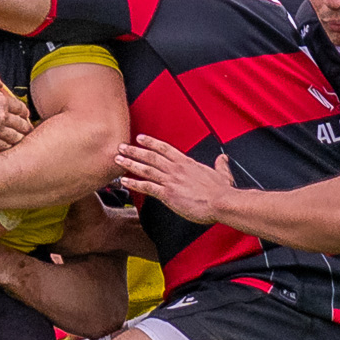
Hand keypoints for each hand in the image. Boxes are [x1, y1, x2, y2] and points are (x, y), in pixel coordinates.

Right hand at [0, 65, 29, 153]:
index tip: (24, 116)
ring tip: (19, 138)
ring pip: (16, 138)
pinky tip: (7, 145)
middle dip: (25, 126)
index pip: (21, 108)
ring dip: (19, 137)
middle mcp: (1, 117)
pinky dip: (8, 146)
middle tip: (25, 129)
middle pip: (22, 125)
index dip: (24, 112)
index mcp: (1, 101)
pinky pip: (5, 147)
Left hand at [116, 135, 237, 225]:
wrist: (222, 202)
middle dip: (134, 151)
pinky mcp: (168, 194)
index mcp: (187, 163)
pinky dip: (134, 184)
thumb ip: (220, 165)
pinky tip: (123, 182)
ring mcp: (171, 181)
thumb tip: (222, 160)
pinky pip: (147, 187)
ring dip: (130, 164)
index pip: (165, 149)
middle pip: (151, 156)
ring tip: (117, 159)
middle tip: (121, 146)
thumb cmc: (222, 192)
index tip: (140, 138)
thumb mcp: (222, 174)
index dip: (151, 142)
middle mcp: (176, 169)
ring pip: (146, 169)